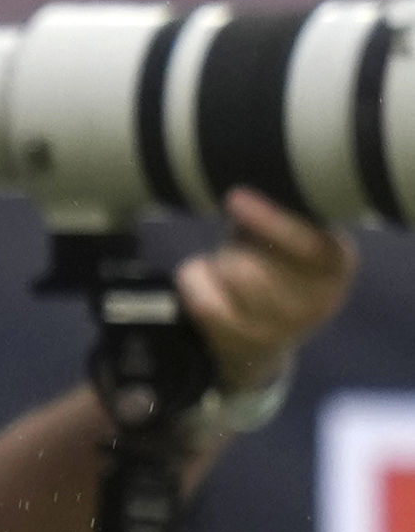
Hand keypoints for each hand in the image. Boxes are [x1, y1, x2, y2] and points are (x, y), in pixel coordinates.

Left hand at [176, 184, 356, 407]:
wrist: (266, 342)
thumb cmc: (280, 269)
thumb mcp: (294, 238)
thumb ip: (283, 215)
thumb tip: (248, 188)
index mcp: (336, 265)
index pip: (304, 242)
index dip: (267, 219)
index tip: (234, 198)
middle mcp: (315, 302)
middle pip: (254, 261)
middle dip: (238, 243)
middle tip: (242, 244)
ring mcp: (275, 328)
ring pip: (229, 275)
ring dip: (221, 260)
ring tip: (230, 264)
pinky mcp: (237, 342)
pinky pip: (200, 297)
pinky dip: (194, 277)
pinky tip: (204, 277)